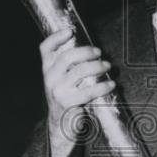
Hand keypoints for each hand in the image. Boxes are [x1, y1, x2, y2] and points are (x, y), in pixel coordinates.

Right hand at [40, 28, 114, 156]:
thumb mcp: (62, 79)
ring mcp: (57, 90)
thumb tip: (90, 50)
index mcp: (47, 69)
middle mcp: (49, 78)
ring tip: (108, 66)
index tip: (70, 31)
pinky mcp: (68, 103)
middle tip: (99, 53)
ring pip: (79, 72)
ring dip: (97, 67)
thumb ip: (68, 66)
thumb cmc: (66, 98)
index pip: (45, 48)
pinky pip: (89, 91)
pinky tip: (111, 84)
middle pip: (66, 57)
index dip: (56, 37)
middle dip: (86, 52)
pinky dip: (103, 86)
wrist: (60, 125)